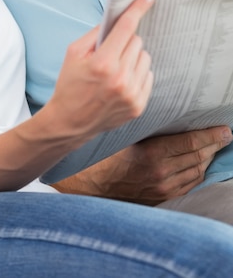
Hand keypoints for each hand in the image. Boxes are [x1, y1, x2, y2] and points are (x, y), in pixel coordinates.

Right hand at [47, 0, 154, 144]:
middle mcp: (120, 78)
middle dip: (125, 41)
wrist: (70, 122)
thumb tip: (116, 19)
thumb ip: (95, 34)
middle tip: (110, 51)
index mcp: (102, 63)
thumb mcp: (73, 53)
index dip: (137, 9)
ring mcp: (131, 94)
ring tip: (115, 69)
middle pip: (136, 41)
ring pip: (144, 57)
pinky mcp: (138, 106)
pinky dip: (137, 73)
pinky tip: (121, 82)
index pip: (126, 28)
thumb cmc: (70, 84)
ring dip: (132, 57)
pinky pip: (148, 75)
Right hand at [51, 126, 232, 203]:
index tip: (224, 129)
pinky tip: (200, 163)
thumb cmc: (106, 154)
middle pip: (198, 157)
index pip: (192, 143)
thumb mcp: (126, 134)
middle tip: (224, 135)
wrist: (91, 184)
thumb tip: (172, 113)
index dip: (211, 135)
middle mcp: (161, 173)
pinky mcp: (161, 197)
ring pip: (196, 172)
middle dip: (214, 145)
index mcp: (152, 154)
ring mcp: (162, 188)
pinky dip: (198, 172)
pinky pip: (188, 185)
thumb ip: (149, 127)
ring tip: (214, 146)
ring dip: (207, 158)